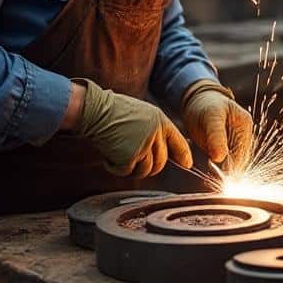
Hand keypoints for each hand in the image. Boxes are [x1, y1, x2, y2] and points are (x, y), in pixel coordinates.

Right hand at [73, 79, 190, 176]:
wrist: (96, 110)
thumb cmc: (114, 112)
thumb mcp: (142, 114)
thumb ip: (154, 130)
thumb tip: (161, 150)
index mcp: (160, 121)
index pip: (178, 142)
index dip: (183, 155)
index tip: (186, 164)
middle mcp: (155, 134)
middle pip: (161, 163)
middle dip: (149, 167)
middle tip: (133, 162)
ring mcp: (143, 146)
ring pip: (145, 170)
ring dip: (132, 169)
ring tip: (119, 157)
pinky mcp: (129, 157)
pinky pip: (126, 172)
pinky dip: (116, 168)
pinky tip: (109, 157)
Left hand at [181, 80, 253, 168]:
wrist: (196, 100)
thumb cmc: (205, 104)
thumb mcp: (211, 117)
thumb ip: (216, 137)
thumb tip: (220, 157)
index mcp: (245, 124)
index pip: (243, 152)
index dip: (233, 165)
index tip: (221, 172)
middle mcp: (243, 134)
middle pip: (240, 159)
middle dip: (228, 167)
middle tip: (214, 168)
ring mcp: (235, 140)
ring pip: (232, 162)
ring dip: (223, 166)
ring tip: (210, 161)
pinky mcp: (225, 145)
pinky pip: (224, 160)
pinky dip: (218, 163)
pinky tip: (209, 160)